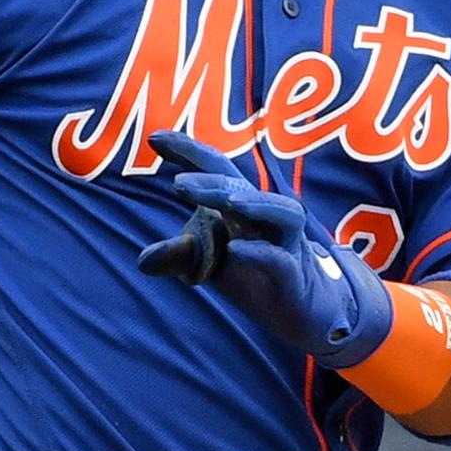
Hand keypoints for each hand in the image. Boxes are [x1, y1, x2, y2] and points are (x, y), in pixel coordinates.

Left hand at [131, 131, 391, 363]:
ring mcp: (287, 246)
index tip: (154, 138)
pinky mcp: (295, 278)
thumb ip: (181, 257)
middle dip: (212, 180)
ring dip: (253, 204)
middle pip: (242, 188)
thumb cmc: (259, 277)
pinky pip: (282, 260)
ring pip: (281, 214)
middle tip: (177, 183)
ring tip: (225, 203)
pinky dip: (260, 253)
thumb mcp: (214, 265)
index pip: (217, 168)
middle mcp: (266, 219)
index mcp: (242, 208)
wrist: (308, 312)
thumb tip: (142, 260)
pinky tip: (236, 251)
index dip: (189, 151)